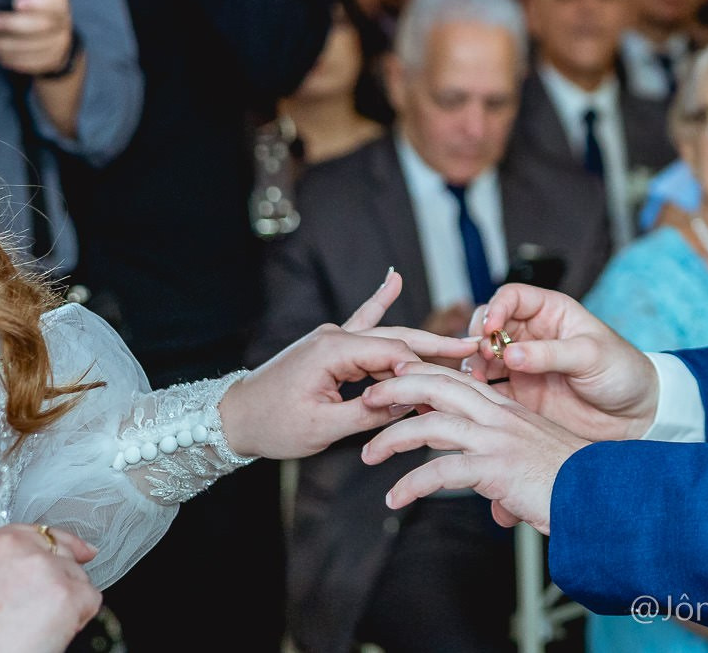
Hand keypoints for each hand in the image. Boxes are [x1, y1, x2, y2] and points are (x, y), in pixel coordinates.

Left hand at [0, 0, 74, 75]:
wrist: (52, 33)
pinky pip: (31, 63)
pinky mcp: (50, 61)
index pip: (55, 1)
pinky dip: (12, 59)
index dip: (37, 2)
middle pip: (44, 26)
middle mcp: (63, 23)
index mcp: (59, 2)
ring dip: (8, 45)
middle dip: (15, 25)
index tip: (17, 1)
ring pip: (35, 48)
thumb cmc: (37, 4)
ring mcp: (58, 44)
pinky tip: (0, 53)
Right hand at [0, 523, 100, 652]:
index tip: (72, 550)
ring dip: (66, 599)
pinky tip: (53, 631)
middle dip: (60, 573)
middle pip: (58, 550)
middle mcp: (16, 546)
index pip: (32, 532)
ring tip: (36, 624)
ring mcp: (44, 568)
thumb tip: (18, 564)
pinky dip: (79, 617)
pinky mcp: (66, 593)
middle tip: (49, 601)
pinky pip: (89, 599)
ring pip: (75, 575)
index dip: (52, 546)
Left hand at [219, 271, 480, 458]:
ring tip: (459, 343)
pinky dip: (379, 301)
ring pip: (386, 338)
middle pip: (397, 339)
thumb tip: (410, 402)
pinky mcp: (329, 344)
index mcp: (334, 351)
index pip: (393, 353)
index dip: (426, 365)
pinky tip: (394, 278)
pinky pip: (362, 322)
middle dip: (437, 346)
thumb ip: (369, 415)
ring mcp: (332, 336)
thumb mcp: (323, 429)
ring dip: (420, 344)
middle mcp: (335, 335)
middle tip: (475, 349)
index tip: (459, 374)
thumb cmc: (273, 425)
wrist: (232, 417)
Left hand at [361, 363, 587, 532]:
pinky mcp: (496, 469)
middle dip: (397, 387)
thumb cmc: (571, 482)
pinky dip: (411, 485)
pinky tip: (396, 498)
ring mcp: (497, 440)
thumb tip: (497, 505)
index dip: (423, 373)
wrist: (600, 494)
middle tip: (367, 398)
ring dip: (392, 437)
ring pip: (432, 425)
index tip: (394, 377)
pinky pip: (441, 473)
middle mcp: (500, 417)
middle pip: (439, 387)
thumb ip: (510, 473)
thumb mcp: (533, 464)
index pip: (458, 379)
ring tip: (368, 453)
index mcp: (508, 409)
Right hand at [471, 284, 656, 441]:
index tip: (491, 329)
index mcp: (551, 313)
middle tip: (483, 357)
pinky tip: (478, 398)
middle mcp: (532, 336)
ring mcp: (524, 366)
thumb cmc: (622, 371)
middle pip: (489, 326)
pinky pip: (490, 390)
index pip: (512, 297)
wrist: (635, 414)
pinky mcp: (520, 395)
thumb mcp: (590, 355)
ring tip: (477, 379)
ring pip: (483, 358)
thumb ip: (550, 354)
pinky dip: (478, 392)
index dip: (496, 308)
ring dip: (474, 365)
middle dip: (479, 338)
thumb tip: (510, 354)